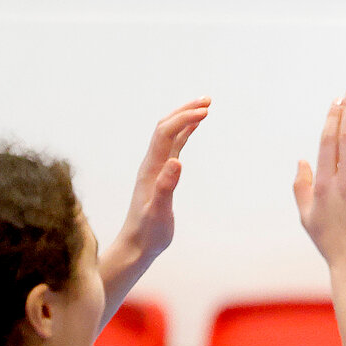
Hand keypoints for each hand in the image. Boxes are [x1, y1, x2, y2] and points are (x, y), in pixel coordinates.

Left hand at [115, 98, 211, 260]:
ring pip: (170, 134)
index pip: (166, 134)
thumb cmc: (148, 233)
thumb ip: (166, 187)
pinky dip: (184, 133)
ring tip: (204, 107)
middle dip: (185, 111)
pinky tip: (194, 128)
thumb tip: (176, 161)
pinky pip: (173, 147)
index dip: (184, 119)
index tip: (206, 112)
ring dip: (185, 118)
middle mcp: (152, 164)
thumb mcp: (159, 213)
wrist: (136, 245)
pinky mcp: (162, 175)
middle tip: (208, 100)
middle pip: (166, 127)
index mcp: (151, 169)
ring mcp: (156, 168)